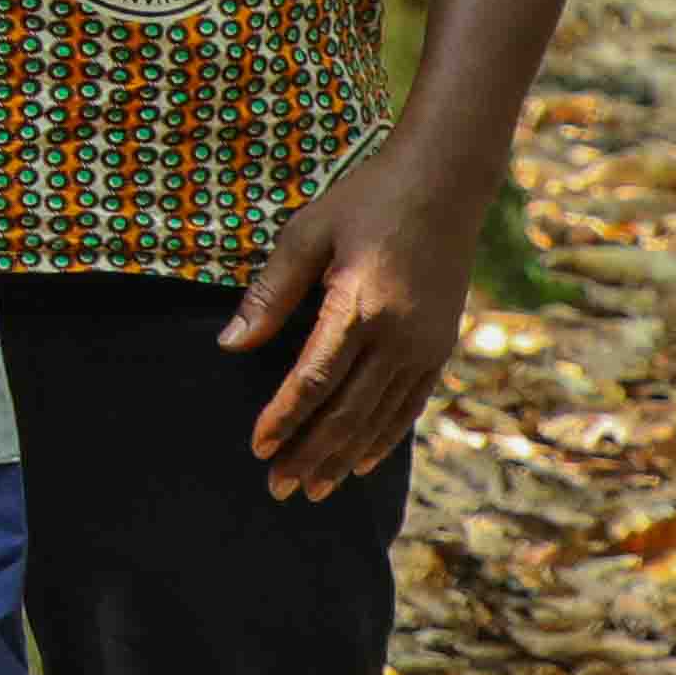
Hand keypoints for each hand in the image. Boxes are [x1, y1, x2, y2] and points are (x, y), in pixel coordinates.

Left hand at [222, 134, 483, 497]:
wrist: (444, 185)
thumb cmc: (366, 202)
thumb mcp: (307, 234)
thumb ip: (270, 293)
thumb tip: (231, 345)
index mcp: (361, 307)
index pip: (315, 379)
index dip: (284, 417)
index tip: (256, 446)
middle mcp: (399, 337)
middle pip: (348, 412)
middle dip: (309, 453)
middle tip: (276, 489)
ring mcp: (426, 347)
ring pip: (380, 419)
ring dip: (343, 457)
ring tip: (312, 488)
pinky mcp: (440, 348)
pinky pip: (409, 406)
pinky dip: (383, 438)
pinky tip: (361, 463)